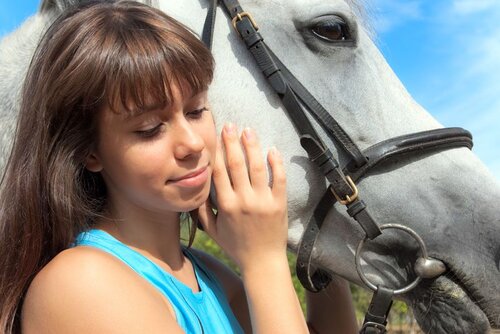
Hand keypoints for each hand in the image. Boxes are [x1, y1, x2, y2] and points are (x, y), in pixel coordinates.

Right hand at [197, 124, 286, 271]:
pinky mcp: (279, 203)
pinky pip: (278, 179)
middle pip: (236, 164)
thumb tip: (195, 189)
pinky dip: (276, 163)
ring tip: (248, 130)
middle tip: (230, 125)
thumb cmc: (236, 246)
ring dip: (251, 146)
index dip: (215, 152)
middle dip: (231, 142)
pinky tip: (272, 150)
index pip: (218, 172)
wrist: (262, 262)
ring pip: (256, 167)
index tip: (213, 137)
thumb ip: (202, 210)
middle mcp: (243, 200)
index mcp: (226, 205)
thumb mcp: (213, 231)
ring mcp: (263, 201)